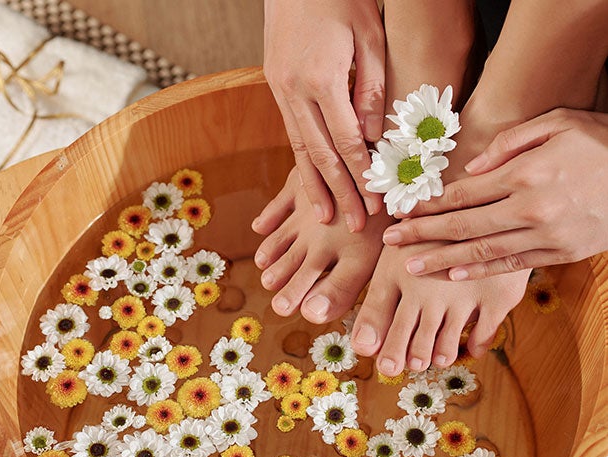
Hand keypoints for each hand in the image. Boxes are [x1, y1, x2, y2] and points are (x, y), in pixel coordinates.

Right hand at [263, 0, 384, 231]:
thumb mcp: (369, 37)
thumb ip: (370, 88)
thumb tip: (372, 135)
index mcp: (321, 78)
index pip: (346, 140)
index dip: (362, 175)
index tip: (376, 201)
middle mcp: (294, 90)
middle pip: (319, 154)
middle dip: (338, 193)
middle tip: (354, 224)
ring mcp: (279, 89)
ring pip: (298, 148)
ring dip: (312, 186)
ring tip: (322, 216)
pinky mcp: (275, 86)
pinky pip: (291, 132)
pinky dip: (301, 160)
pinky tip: (309, 180)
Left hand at [382, 108, 607, 279]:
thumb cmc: (599, 141)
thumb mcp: (556, 122)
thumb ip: (509, 143)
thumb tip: (470, 170)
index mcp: (523, 173)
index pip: (460, 195)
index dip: (427, 206)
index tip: (401, 212)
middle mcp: (530, 208)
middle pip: (461, 225)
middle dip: (421, 234)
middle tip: (391, 241)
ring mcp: (545, 234)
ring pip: (481, 252)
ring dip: (442, 260)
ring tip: (411, 266)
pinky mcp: (560, 252)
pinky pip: (511, 265)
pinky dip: (480, 273)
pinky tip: (454, 275)